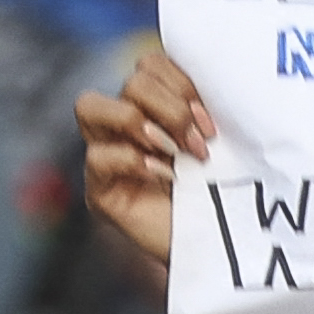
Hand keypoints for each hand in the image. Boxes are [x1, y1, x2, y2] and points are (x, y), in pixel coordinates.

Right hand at [76, 51, 213, 270]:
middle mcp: (125, 125)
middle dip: (170, 109)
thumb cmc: (224, 193)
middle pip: (130, 82)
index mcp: (154, 107)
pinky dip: (132, 161)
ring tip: (174, 155)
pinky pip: (98, 157)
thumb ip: (203, 107)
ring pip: (90, 105)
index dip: (180, 84)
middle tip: (198, 144)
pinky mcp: (100, 191)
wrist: (221, 248)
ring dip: (140, 124)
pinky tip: (164, 177)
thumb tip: (213, 75)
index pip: (150, 65)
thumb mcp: (219, 141)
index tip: (210, 122)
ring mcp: (106, 155)